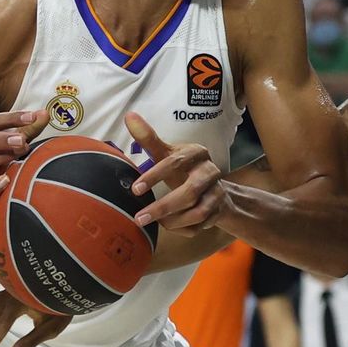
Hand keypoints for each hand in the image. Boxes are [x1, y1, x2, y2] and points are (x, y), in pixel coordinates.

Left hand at [126, 112, 228, 232]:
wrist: (214, 187)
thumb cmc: (183, 168)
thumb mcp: (167, 153)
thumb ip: (149, 138)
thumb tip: (129, 117)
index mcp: (197, 153)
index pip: (175, 162)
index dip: (155, 176)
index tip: (135, 189)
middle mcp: (211, 172)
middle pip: (190, 192)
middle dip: (163, 207)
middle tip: (139, 217)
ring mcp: (217, 194)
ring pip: (197, 213)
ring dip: (172, 221)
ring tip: (152, 222)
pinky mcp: (218, 212)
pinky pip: (199, 227)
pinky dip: (181, 229)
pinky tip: (167, 226)